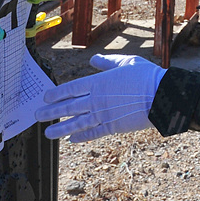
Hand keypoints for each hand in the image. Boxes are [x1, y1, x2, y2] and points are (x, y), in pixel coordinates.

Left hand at [35, 54, 165, 142]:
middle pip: (68, 107)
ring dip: (60, 129)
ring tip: (48, 133)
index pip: (71, 89)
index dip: (56, 94)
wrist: (162, 96)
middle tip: (38, 115)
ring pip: (76, 123)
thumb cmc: (147, 77)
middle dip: (51, 112)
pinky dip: (81, 137)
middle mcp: (96, 100)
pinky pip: (93, 133)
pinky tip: (72, 140)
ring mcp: (103, 115)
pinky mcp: (112, 126)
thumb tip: (93, 60)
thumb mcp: (126, 63)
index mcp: (99, 82)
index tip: (45, 97)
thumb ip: (107, 63)